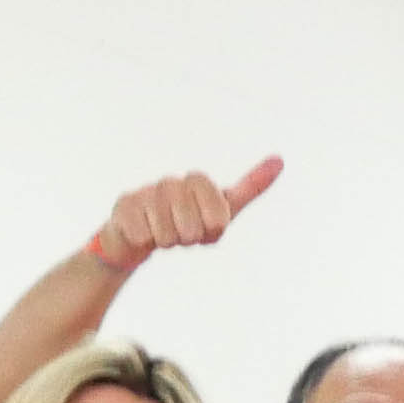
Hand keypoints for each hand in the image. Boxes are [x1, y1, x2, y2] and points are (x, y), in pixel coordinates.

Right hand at [88, 157, 282, 272]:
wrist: (140, 236)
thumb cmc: (185, 222)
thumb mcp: (222, 209)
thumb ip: (249, 187)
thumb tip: (280, 160)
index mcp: (196, 181)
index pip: (217, 215)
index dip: (213, 227)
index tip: (207, 228)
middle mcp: (171, 182)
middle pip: (192, 227)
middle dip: (189, 239)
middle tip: (182, 234)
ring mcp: (145, 192)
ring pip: (167, 234)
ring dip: (167, 242)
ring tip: (161, 233)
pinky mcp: (123, 205)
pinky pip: (143, 235)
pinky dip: (145, 241)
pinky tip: (141, 233)